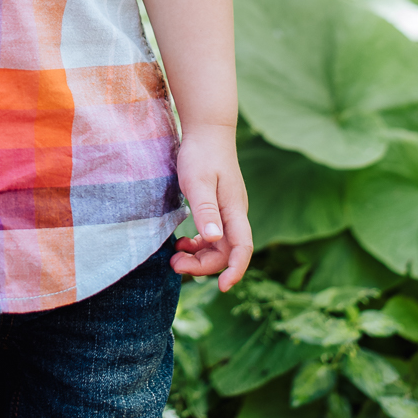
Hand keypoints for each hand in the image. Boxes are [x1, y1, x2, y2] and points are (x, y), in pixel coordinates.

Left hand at [172, 126, 252, 291]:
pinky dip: (199, 243)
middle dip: (204, 265)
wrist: (207, 130)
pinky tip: (183, 242)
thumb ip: (205, 209)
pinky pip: (213, 234)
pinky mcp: (219, 206)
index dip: (235, 271)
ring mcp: (228, 210)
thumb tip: (214, 238)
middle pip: (227, 252)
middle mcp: (235, 214)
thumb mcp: (198, 181)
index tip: (223, 288)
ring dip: (200, 256)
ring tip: (175, 257)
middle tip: (174, 265)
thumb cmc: (201, 153)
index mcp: (234, 210)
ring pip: (219, 245)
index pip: (242, 249)